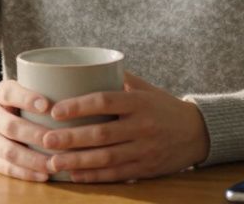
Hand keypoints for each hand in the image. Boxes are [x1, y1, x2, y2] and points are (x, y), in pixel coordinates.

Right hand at [0, 81, 54, 181]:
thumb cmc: (8, 106)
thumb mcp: (15, 93)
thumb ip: (36, 93)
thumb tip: (73, 102)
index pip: (9, 93)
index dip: (27, 99)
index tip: (47, 105)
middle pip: (11, 126)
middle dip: (37, 136)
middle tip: (60, 141)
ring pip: (9, 151)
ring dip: (34, 160)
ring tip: (55, 164)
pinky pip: (6, 168)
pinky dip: (26, 173)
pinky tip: (44, 175)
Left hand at [41, 72, 208, 182]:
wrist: (198, 132)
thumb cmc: (163, 106)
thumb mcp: (145, 88)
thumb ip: (117, 79)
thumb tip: (83, 66)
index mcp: (139, 102)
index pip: (105, 101)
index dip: (79, 106)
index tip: (55, 110)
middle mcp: (143, 126)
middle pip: (102, 133)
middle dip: (70, 138)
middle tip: (45, 139)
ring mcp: (145, 149)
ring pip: (107, 158)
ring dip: (77, 161)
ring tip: (53, 162)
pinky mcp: (146, 168)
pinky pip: (117, 174)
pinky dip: (94, 176)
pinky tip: (75, 175)